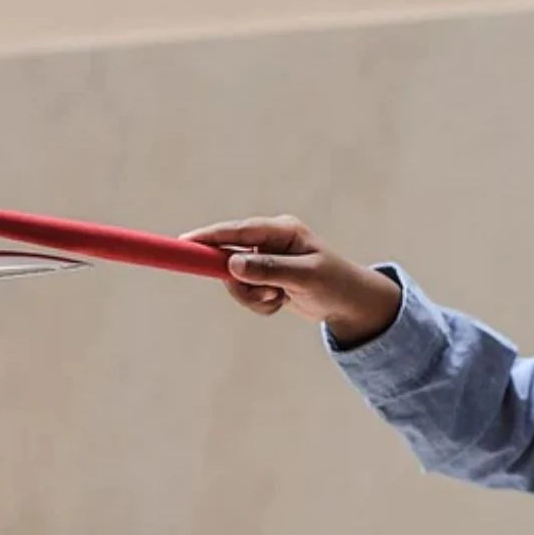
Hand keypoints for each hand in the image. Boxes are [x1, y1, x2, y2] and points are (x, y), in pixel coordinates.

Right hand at [181, 215, 401, 345]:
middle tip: (268, 294)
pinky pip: (246, 294)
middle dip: (243, 283)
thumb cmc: (334, 283)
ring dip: (254, 297)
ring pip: (236, 281)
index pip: (238, 230)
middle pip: (230, 257)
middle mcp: (270, 241)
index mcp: (282, 230)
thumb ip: (269, 269)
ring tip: (280, 299)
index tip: (185, 242)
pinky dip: (260, 305)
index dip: (209, 236)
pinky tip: (280, 302)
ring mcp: (264, 260)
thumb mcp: (305, 276)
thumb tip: (233, 264)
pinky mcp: (263, 278)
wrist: (348, 304)